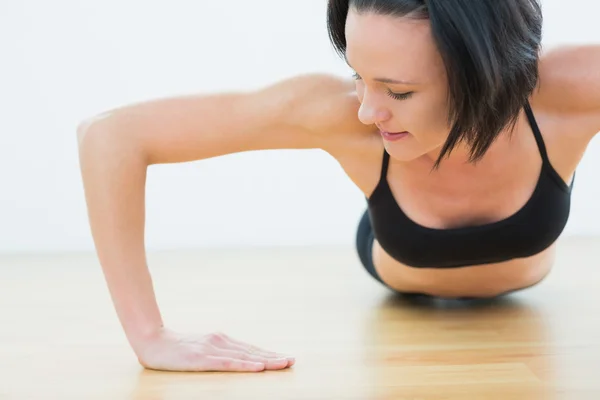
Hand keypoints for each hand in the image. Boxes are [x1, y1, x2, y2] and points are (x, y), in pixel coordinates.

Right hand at [135, 328, 294, 371]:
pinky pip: (228, 363)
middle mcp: (220, 341)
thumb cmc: (177, 348)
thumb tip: (237, 357)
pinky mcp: (202, 359)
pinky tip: (258, 367)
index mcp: (221, 340)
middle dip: (273, 357)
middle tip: (292, 361)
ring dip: (266, 361)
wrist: (152, 341)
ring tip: (283, 364)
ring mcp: (212, 349)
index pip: (250, 349)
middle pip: (252, 351)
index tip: (286, 358)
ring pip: (245, 356)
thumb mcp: (202, 349)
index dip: (269, 354)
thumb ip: (219, 352)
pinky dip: (245, 365)